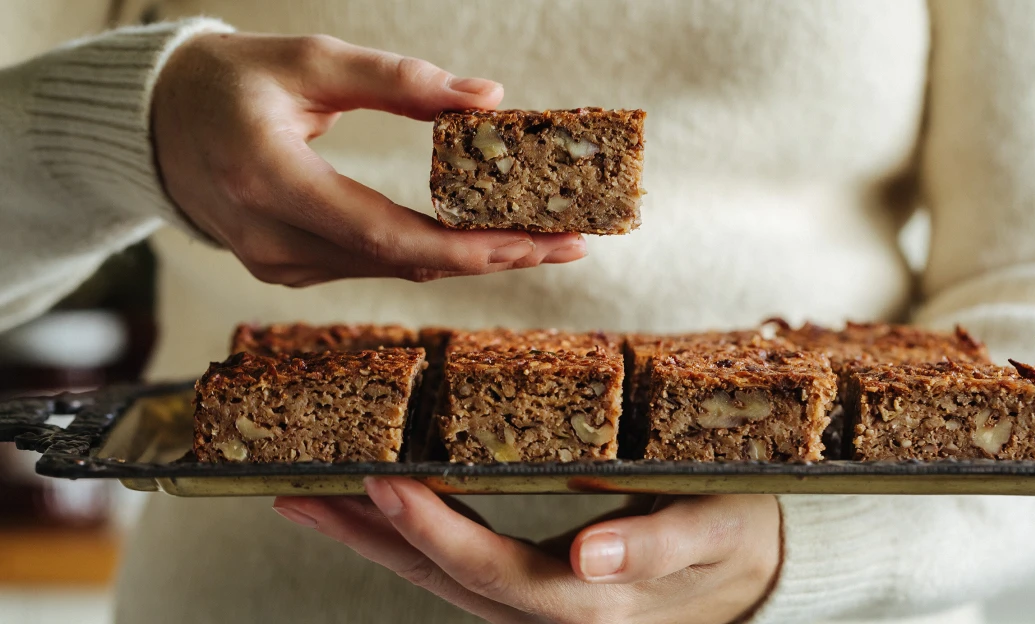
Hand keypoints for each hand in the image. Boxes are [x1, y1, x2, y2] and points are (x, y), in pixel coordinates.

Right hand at [152, 33, 585, 285]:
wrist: (156, 125)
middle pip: (403, 262)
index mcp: (270, 179)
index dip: (470, 245)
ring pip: (391, 269)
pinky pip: (369, 266)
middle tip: (568, 245)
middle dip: (493, 255)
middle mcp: (270, 238)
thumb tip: (488, 98)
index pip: (387, 233)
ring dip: (468, 257)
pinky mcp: (284, 268)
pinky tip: (477, 241)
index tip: (541, 241)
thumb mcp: (310, 61)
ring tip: (541, 239)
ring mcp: (275, 263)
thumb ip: (398, 80)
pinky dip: (426, 253)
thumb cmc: (231, 81)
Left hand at [273, 479, 781, 623]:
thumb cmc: (737, 535)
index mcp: (592, 602)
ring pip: (439, 579)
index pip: (496, 571)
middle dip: (369, 538)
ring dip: (372, 541)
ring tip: (311, 497)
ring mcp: (534, 605)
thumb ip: (658, 547)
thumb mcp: (716, 530)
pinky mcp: (530, 587)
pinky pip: (458, 567)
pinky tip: (376, 508)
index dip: (436, 532)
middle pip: (444, 581)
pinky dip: (410, 538)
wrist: (752, 570)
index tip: (382, 483)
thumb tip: (590, 560)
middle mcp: (550, 612)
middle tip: (302, 491)